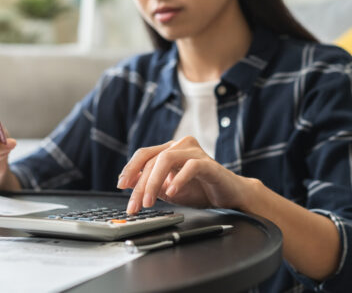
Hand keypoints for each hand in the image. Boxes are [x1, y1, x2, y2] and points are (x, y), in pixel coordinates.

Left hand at [117, 136, 251, 213]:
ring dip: (153, 182)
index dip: (130, 169)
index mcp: (170, 149)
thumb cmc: (200, 190)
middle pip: (152, 159)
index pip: (144, 155)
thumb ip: (152, 185)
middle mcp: (180, 146)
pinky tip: (172, 193)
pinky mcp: (208, 163)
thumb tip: (130, 185)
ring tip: (149, 202)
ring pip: (166, 159)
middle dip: (140, 185)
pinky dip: (178, 180)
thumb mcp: (169, 190)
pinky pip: (190, 167)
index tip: (120, 186)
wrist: (230, 196)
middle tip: (134, 205)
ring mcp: (195, 152)